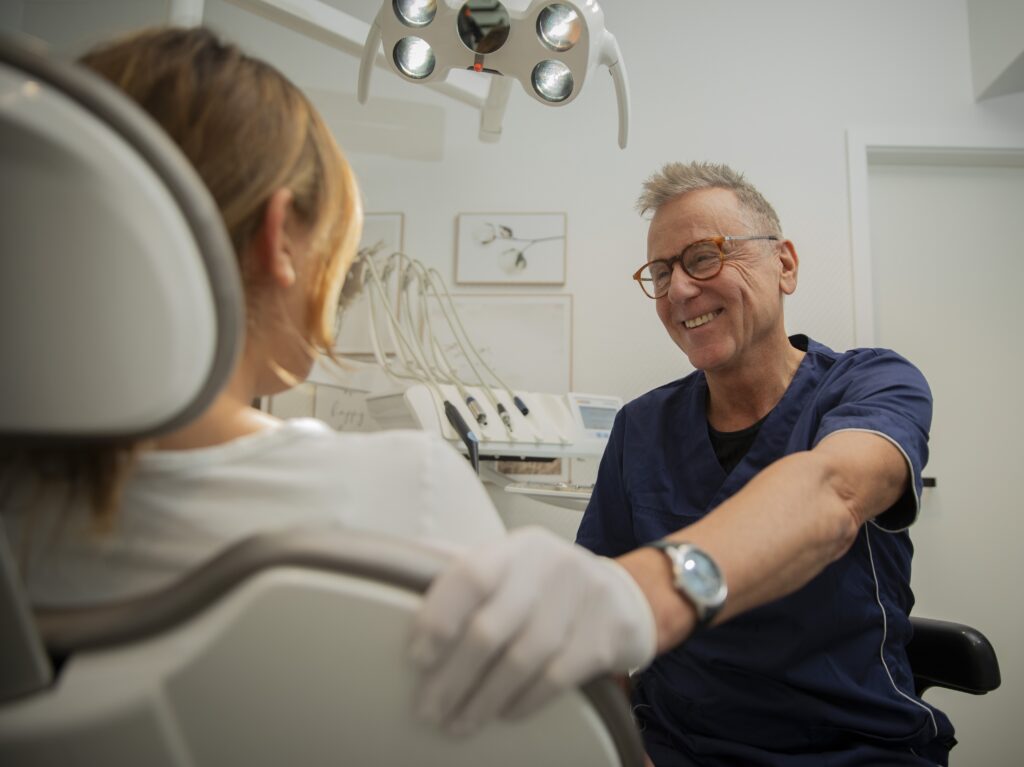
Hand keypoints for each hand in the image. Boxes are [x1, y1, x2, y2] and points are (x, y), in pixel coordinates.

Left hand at [409, 527, 656, 734]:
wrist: (623, 598)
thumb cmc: (545, 588)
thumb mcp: (510, 567)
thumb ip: (462, 570)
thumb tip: (392, 565)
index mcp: (515, 548)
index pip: (469, 574)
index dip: (438, 617)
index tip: (417, 658)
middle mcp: (550, 565)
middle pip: (491, 628)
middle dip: (453, 677)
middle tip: (428, 710)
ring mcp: (583, 598)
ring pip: (522, 659)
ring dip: (484, 699)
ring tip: (458, 723)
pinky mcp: (606, 633)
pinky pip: (557, 677)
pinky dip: (525, 701)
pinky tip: (504, 714)